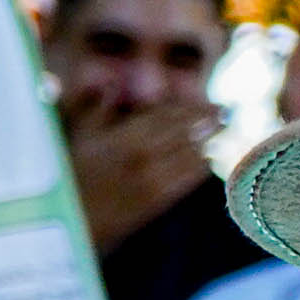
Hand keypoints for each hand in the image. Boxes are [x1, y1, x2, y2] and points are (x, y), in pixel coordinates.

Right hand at [67, 95, 214, 247]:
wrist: (73, 217)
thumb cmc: (71, 172)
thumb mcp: (77, 135)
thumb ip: (95, 107)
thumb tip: (111, 82)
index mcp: (123, 137)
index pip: (165, 116)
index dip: (189, 106)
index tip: (207, 99)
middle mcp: (143, 157)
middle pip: (184, 131)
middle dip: (208, 118)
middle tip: (228, 109)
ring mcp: (154, 180)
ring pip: (191, 154)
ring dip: (211, 138)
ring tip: (228, 126)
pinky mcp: (159, 200)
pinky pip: (187, 179)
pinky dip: (202, 164)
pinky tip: (211, 155)